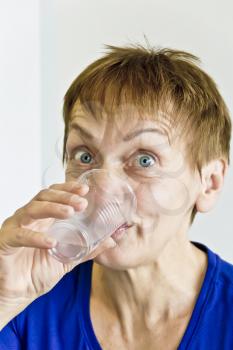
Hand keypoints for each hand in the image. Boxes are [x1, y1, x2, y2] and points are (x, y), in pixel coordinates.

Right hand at [0, 181, 115, 306]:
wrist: (16, 295)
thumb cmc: (37, 273)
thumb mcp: (67, 260)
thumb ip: (87, 249)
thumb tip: (111, 241)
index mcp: (42, 218)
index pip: (54, 195)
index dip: (68, 189)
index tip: (85, 190)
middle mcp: (29, 218)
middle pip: (45, 196)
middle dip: (64, 196)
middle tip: (82, 203)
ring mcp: (15, 227)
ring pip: (32, 209)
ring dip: (53, 208)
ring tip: (70, 213)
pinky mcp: (5, 241)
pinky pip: (20, 235)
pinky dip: (36, 236)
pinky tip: (51, 242)